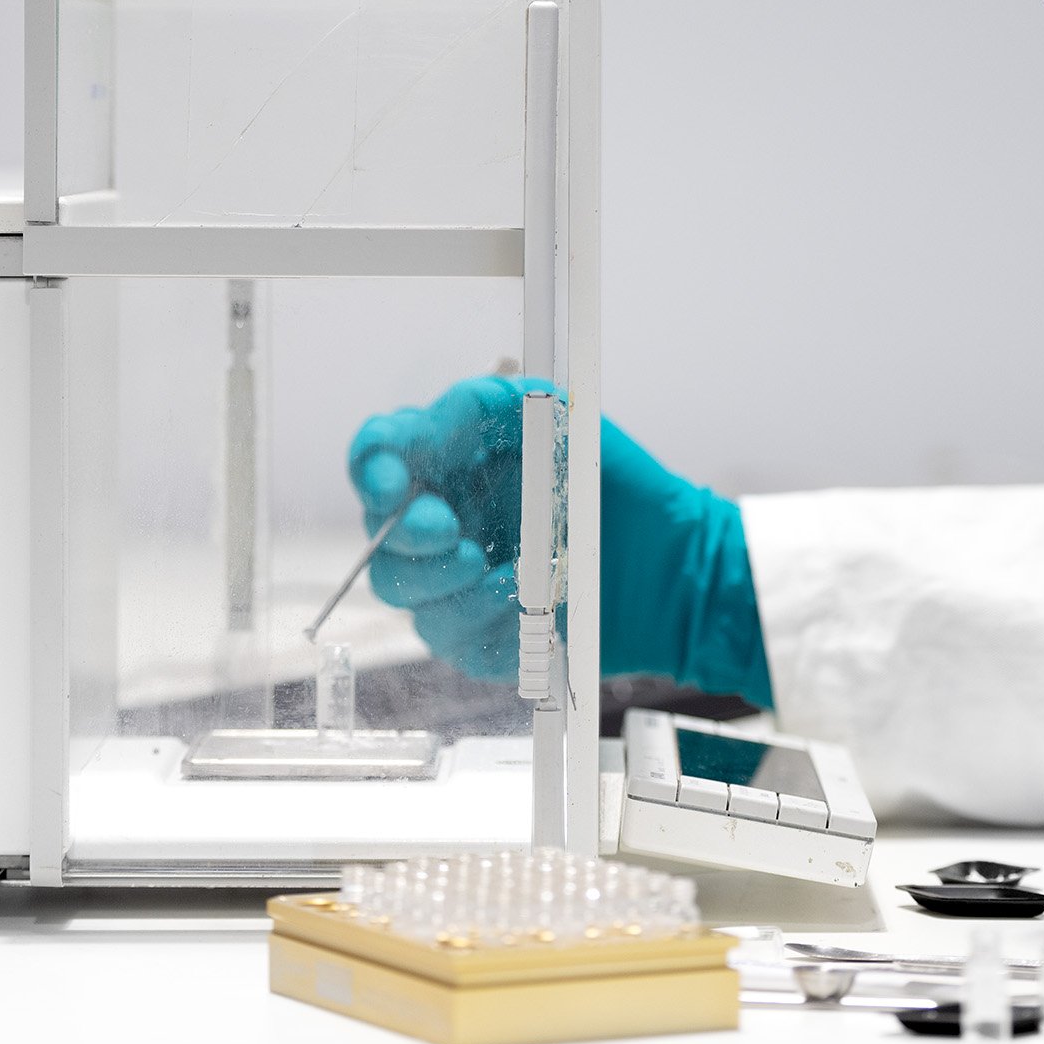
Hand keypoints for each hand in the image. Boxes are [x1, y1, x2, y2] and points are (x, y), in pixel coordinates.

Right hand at [346, 376, 772, 705]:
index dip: (372, 465)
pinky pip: (450, 639)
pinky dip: (480, 620)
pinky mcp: (478, 638)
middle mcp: (443, 523)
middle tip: (448, 530)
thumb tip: (434, 418)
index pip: (382, 455)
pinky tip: (519, 603)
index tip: (391, 481)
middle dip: (407, 534)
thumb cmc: (616, 487)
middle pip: (380, 535)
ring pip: (404, 593)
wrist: (671, 563)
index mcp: (451, 464)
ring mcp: (454, 585)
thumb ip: (490, 403)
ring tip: (506, 574)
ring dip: (445, 584)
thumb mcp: (564, 419)